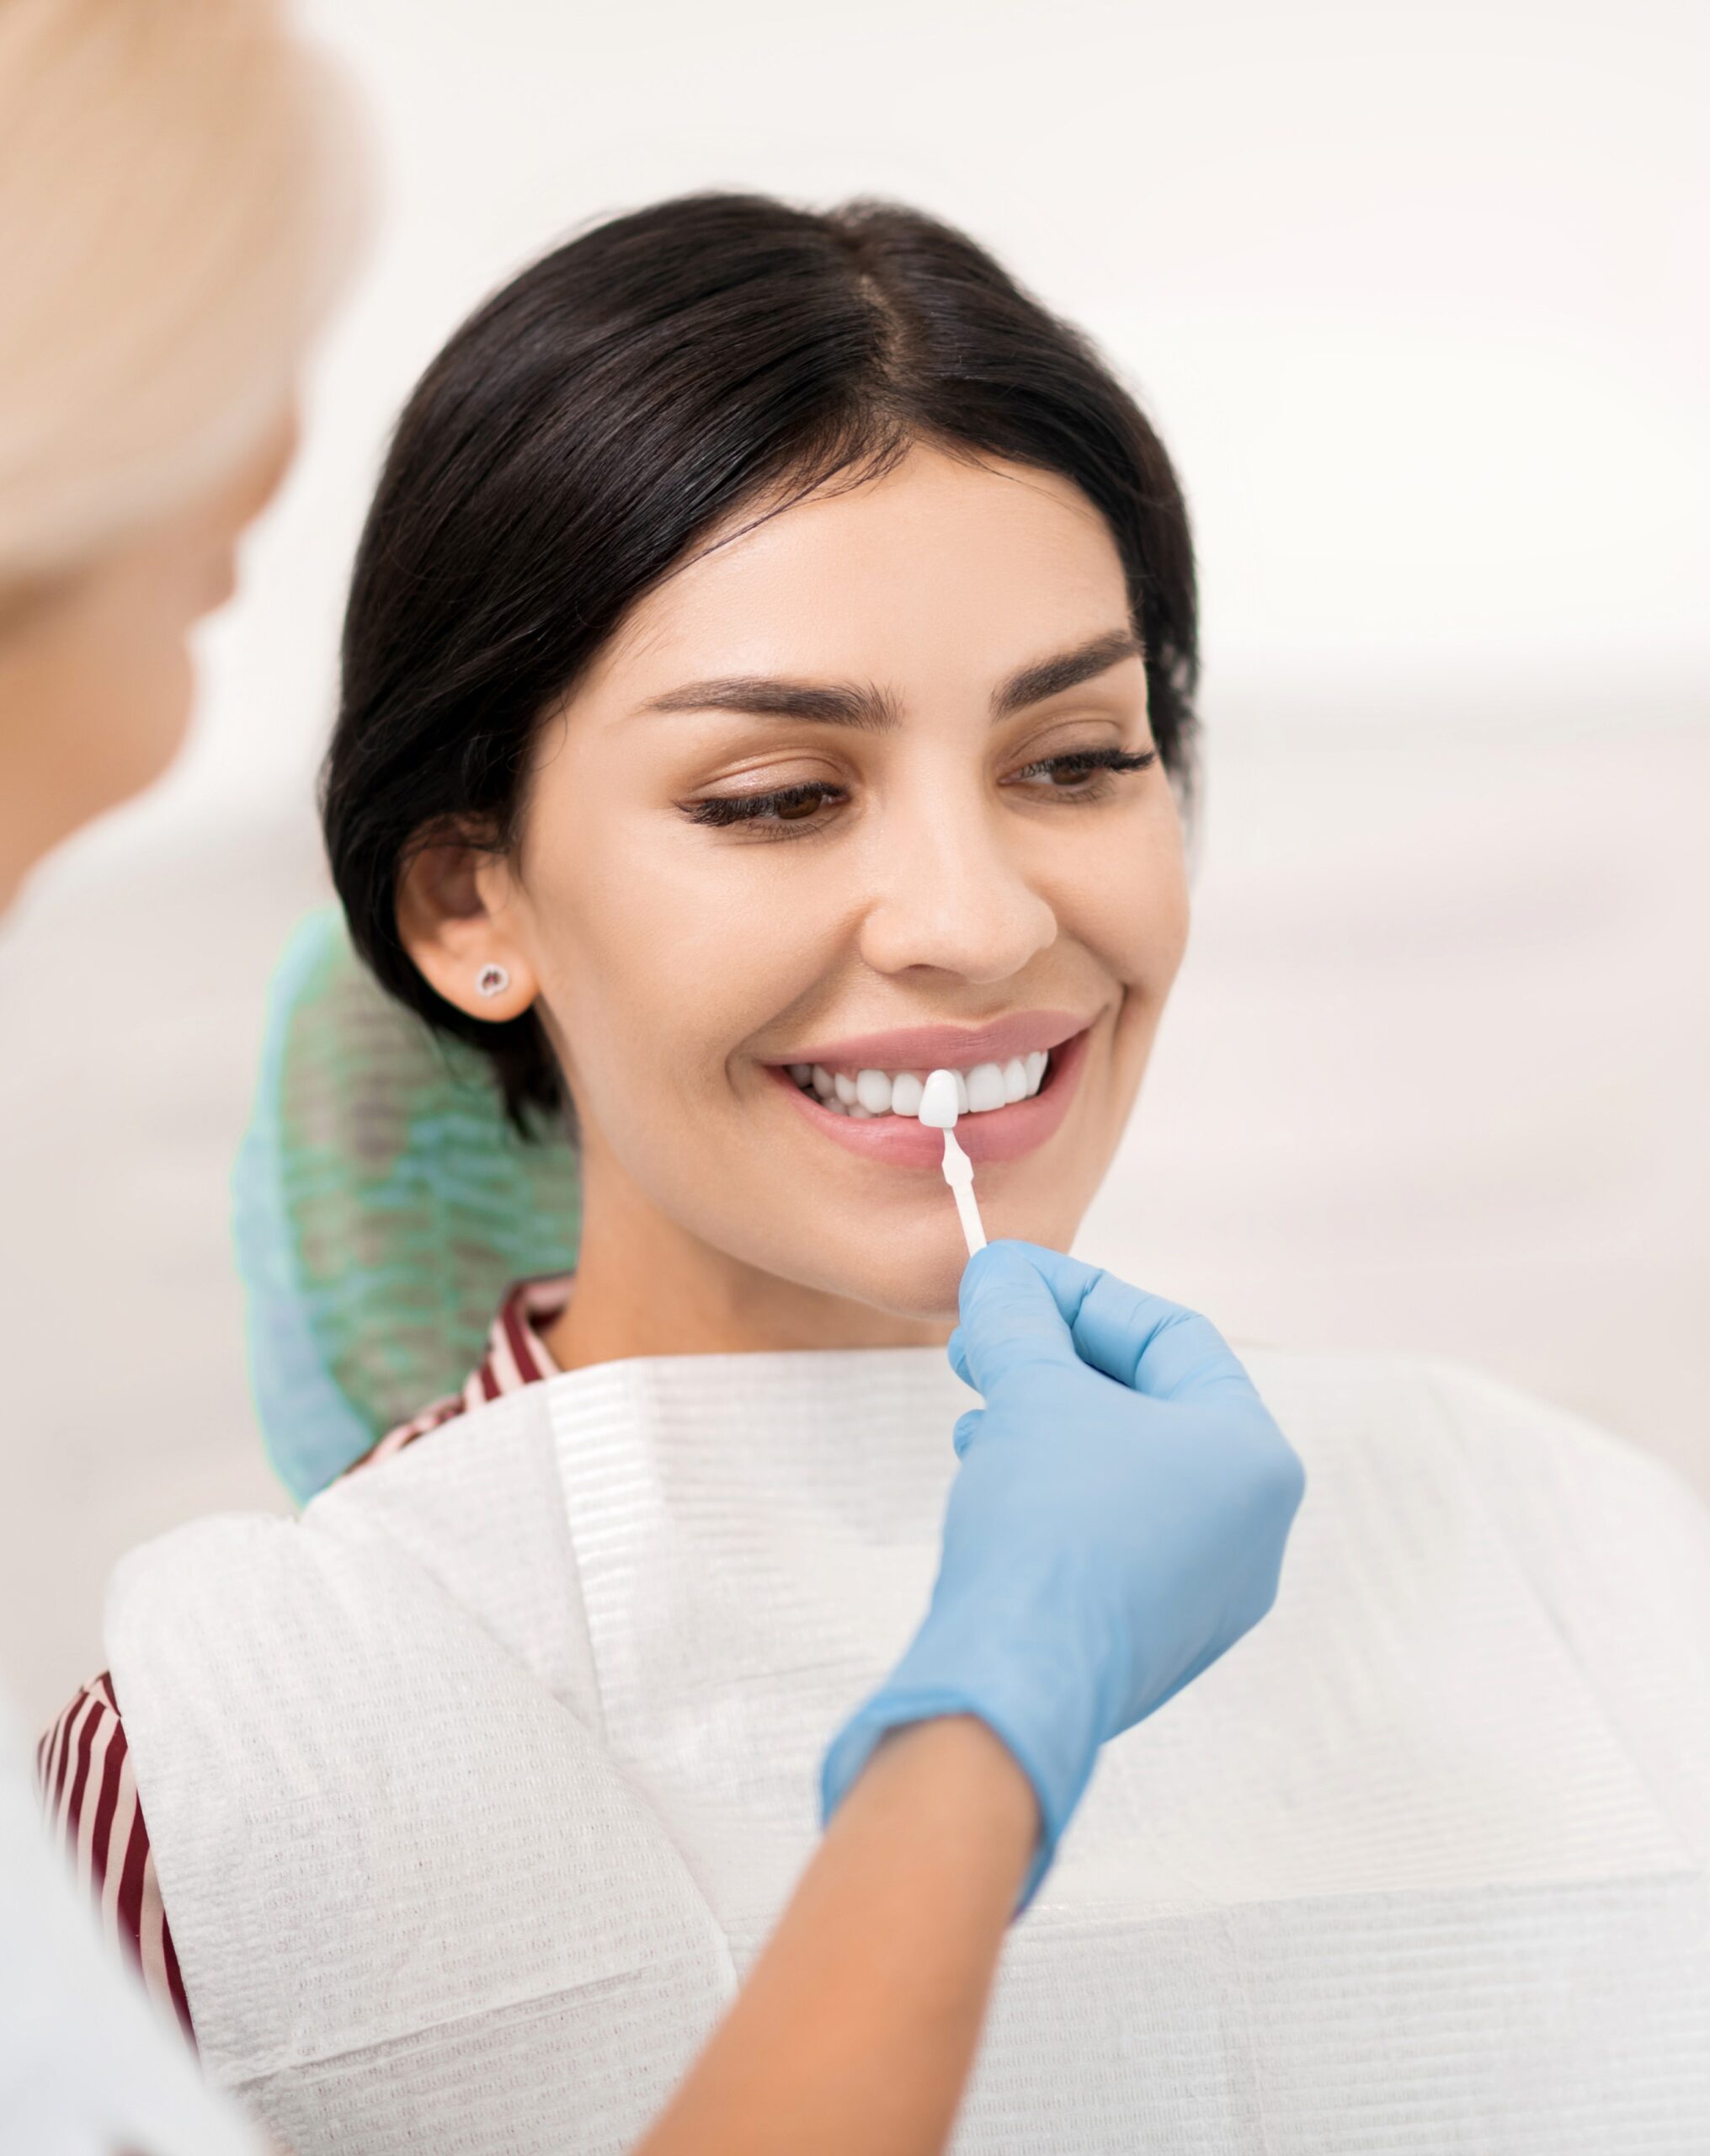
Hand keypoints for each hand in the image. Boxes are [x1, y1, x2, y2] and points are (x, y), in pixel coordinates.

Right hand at [820, 1239, 1304, 1905]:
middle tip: (986, 1340)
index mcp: (1254, 1459)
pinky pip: (1110, 1533)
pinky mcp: (1152, 1635)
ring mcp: (1206, 1591)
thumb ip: (1020, 1319)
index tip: (1008, 1281)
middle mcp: (1249, 1528)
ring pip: (1124, 1470)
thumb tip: (1000, 1273)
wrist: (1013, 1684)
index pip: (1172, 1337)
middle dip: (1057, 1360)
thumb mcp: (1032, 1393)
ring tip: (980, 1407)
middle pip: (1150, 1402)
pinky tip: (993, 1474)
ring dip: (1048, 1422)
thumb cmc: (1048, 1533)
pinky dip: (1054, 1489)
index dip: (1080, 1296)